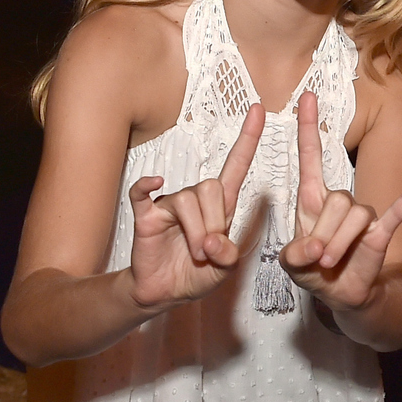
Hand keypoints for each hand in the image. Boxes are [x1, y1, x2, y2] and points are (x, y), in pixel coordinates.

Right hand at [125, 103, 263, 310]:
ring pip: (186, 200)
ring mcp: (168, 205)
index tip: (260, 110)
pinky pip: (141, 192)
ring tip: (195, 254)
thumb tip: (211, 241)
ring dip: (194, 231)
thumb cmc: (197, 274)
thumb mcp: (224, 269)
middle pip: (210, 187)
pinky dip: (146, 186)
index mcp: (220, 208)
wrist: (165, 292)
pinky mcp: (146, 215)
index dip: (248, 139)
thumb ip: (227, 255)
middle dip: (213, 222)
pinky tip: (154, 184)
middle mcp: (196, 200)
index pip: (236, 165)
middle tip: (209, 250)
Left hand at [278, 91, 401, 311]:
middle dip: (324, 233)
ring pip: (356, 214)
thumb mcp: (291, 265)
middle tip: (318, 258)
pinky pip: (395, 213)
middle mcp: (338, 202)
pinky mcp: (380, 233)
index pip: (310, 158)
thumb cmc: (312, 270)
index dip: (308, 129)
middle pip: (336, 199)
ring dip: (340, 243)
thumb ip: (294, 256)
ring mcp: (362, 216)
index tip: (306, 98)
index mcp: (311, 201)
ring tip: (331, 262)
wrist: (338, 293)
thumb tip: (315, 249)